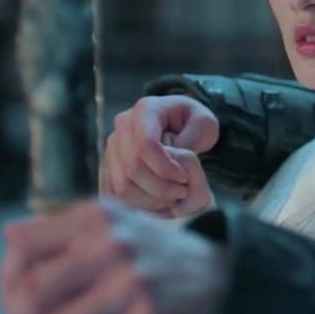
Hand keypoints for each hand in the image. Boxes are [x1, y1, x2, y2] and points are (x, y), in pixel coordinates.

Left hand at [0, 198, 227, 313]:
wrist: (213, 271)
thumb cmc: (149, 248)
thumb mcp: (112, 223)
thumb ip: (60, 228)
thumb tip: (9, 234)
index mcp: (96, 217)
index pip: (22, 248)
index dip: (7, 276)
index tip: (14, 290)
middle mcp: (111, 244)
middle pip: (31, 293)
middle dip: (19, 313)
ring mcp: (129, 282)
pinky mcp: (145, 312)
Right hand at [100, 96, 218, 214]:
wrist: (179, 125)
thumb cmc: (193, 123)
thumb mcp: (205, 123)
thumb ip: (192, 139)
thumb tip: (172, 160)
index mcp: (146, 109)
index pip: (146, 144)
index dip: (165, 168)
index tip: (185, 177)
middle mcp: (123, 125)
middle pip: (132, 167)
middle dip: (161, 187)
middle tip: (183, 191)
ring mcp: (112, 146)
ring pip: (122, 184)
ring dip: (150, 199)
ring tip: (172, 197)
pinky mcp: (109, 165)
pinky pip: (116, 194)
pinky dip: (138, 204)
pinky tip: (158, 201)